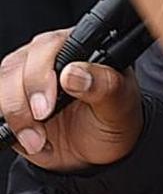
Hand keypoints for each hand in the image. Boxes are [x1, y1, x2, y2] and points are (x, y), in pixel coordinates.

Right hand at [0, 30, 142, 171]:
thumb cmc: (116, 117)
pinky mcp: (14, 102)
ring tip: (39, 140)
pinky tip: (31, 141)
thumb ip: (104, 85)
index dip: (41, 73)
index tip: (47, 105)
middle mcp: (50, 57)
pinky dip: (7, 127)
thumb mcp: (120, 103)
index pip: (51, 45)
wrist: (101, 148)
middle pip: (18, 65)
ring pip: (3, 85)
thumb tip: (73, 73)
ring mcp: (28, 79)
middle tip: (41, 122)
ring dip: (15, 117)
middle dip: (23, 100)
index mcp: (81, 47)